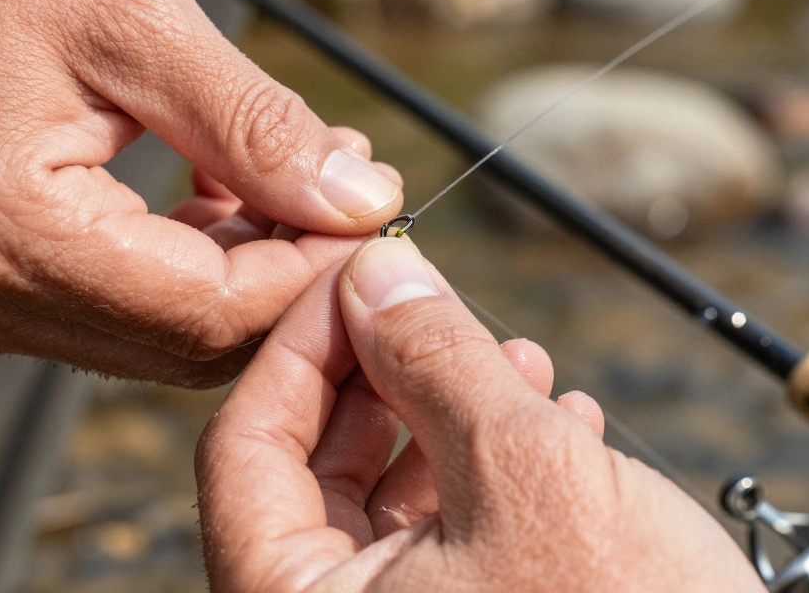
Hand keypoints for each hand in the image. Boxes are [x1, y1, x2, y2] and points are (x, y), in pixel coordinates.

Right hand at [0, 0, 402, 385]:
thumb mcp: (135, 21)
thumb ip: (254, 124)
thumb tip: (358, 201)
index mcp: (12, 238)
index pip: (209, 313)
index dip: (312, 274)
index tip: (375, 215)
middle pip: (192, 341)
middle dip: (291, 273)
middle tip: (351, 191)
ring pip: (166, 332)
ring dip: (251, 264)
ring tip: (304, 171)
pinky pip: (125, 302)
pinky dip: (196, 257)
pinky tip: (233, 186)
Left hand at [197, 238, 765, 591]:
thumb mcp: (525, 471)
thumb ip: (437, 360)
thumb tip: (376, 272)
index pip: (245, 446)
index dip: (303, 343)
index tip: (363, 275)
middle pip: (316, 466)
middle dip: (391, 373)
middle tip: (443, 309)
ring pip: (391, 497)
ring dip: (456, 413)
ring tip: (526, 364)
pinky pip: (449, 537)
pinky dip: (496, 471)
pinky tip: (564, 425)